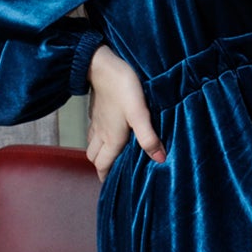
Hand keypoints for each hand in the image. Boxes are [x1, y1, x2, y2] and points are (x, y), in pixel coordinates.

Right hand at [86, 44, 164, 180]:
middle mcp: (100, 133)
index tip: (112, 185)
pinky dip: (99, 138)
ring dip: (100, 152)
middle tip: (115, 170)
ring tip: (113, 155)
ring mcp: (96, 121)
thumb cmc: (123, 89)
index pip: (102, 165)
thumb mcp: (139, 114)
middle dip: (102, 166)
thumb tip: (159, 160)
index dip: (105, 177)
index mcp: (110, 138)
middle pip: (94, 158)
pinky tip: (110, 133)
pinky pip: (93, 131)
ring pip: (92, 144)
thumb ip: (148, 137)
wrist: (102, 65)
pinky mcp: (96, 110)